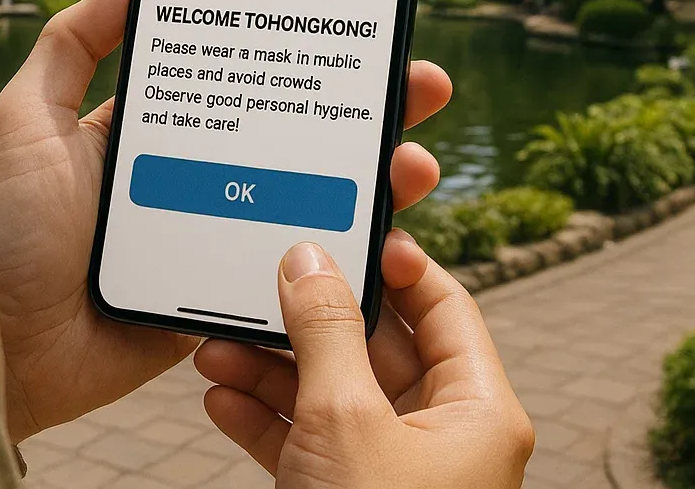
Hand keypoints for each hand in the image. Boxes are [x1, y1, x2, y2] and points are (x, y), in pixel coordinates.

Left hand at [0, 0, 453, 442]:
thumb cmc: (2, 230)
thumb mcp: (25, 118)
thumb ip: (72, 45)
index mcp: (151, 131)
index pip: (242, 78)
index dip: (298, 52)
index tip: (353, 24)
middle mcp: (193, 177)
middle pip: (295, 133)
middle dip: (364, 109)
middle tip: (421, 83)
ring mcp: (214, 238)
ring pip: (311, 200)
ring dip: (374, 179)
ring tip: (415, 163)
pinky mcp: (224, 297)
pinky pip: (295, 272)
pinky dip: (345, 254)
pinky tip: (388, 236)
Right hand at [195, 234, 533, 487]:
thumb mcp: (346, 420)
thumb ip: (326, 330)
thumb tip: (309, 258)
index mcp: (477, 410)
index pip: (443, 308)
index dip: (395, 265)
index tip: (345, 229)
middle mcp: (443, 437)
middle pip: (375, 349)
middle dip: (308, 320)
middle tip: (260, 285)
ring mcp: (393, 472)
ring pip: (332, 396)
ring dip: (272, 370)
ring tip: (216, 345)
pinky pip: (308, 444)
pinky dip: (265, 421)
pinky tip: (220, 397)